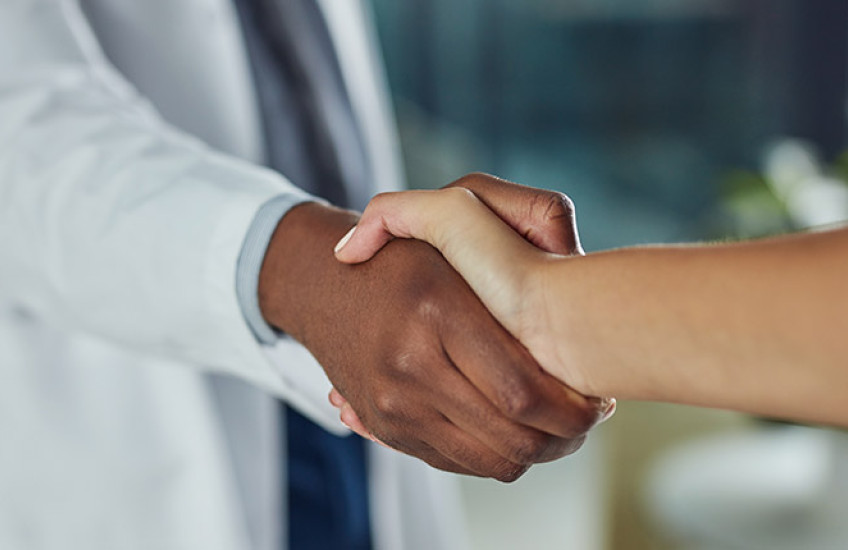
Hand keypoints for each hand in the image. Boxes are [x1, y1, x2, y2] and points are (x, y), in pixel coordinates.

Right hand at [261, 174, 609, 480]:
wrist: (322, 288)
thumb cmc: (409, 253)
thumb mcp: (460, 213)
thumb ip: (529, 216)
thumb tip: (577, 272)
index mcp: (437, 307)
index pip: (522, 389)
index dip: (572, 407)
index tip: (600, 399)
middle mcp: (409, 362)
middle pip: (512, 435)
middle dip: (566, 438)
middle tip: (591, 419)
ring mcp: (393, 402)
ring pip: (491, 460)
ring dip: (538, 453)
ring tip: (559, 428)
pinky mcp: (387, 427)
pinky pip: (458, 464)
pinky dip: (497, 455)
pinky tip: (514, 428)